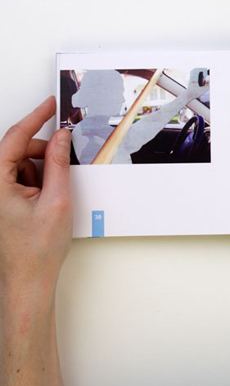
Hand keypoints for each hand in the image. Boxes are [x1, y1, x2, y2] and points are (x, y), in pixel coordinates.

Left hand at [0, 96, 72, 289]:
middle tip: (67, 160)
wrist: (27, 281)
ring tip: (53, 196)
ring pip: (22, 164)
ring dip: (42, 171)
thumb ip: (58, 164)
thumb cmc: (36, 250)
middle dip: (44, 152)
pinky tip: (47, 200)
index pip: (15, 138)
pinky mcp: (3, 201)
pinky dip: (38, 182)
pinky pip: (22, 178)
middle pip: (19, 150)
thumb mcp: (56, 200)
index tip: (51, 105)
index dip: (36, 118)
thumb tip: (62, 139)